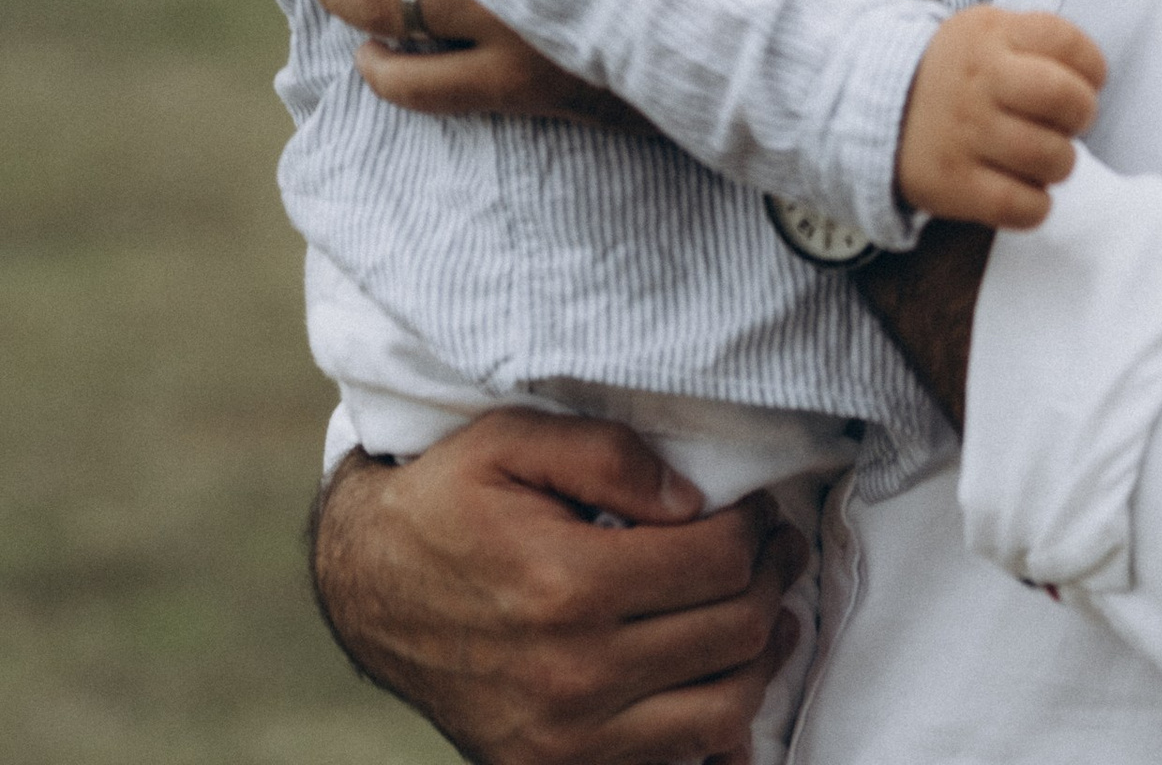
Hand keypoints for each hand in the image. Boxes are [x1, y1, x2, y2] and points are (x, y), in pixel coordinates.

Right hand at [309, 409, 803, 764]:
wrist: (369, 589)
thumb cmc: (445, 502)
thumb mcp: (511, 440)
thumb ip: (609, 454)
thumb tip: (695, 500)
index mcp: (566, 586)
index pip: (717, 564)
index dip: (755, 529)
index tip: (758, 510)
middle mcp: (572, 675)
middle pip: (732, 635)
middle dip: (771, 581)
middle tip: (778, 548)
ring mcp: (564, 738)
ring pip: (720, 715)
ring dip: (762, 660)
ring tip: (770, 613)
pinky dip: (713, 732)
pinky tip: (722, 683)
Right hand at [896, 3, 1106, 229]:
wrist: (873, 106)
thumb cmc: (956, 72)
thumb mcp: (987, 32)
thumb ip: (1036, 42)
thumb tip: (1093, 79)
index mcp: (992, 34)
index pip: (1065, 41)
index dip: (1092, 66)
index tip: (1088, 81)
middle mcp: (979, 80)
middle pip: (1064, 97)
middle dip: (1083, 114)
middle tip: (1069, 123)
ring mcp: (964, 132)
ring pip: (1049, 157)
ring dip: (1061, 162)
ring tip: (1045, 158)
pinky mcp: (952, 183)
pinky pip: (1020, 206)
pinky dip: (1037, 205)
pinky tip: (1027, 191)